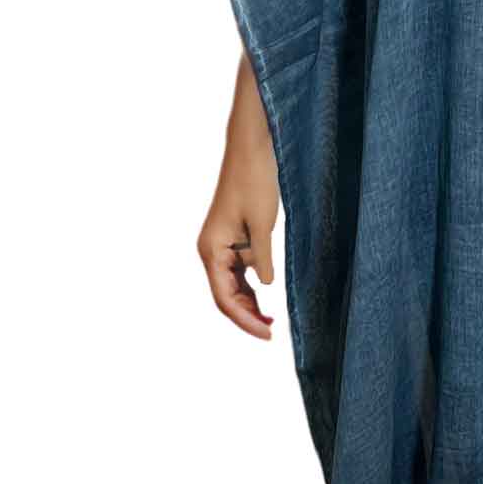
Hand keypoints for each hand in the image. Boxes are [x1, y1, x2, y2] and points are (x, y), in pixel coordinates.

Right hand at [196, 58, 281, 338]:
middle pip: (225, 294)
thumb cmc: (255, 181)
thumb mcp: (262, 223)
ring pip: (231, 284)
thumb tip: (264, 287)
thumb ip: (261, 257)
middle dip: (246, 315)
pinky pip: (238, 269)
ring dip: (248, 302)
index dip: (244, 320)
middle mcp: (211, 249)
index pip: (224, 297)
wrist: (251, 149)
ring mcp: (220, 243)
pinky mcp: (231, 236)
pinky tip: (264, 295)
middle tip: (271, 333)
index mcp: (211, 249)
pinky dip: (250, 284)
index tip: (266, 334)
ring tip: (270, 320)